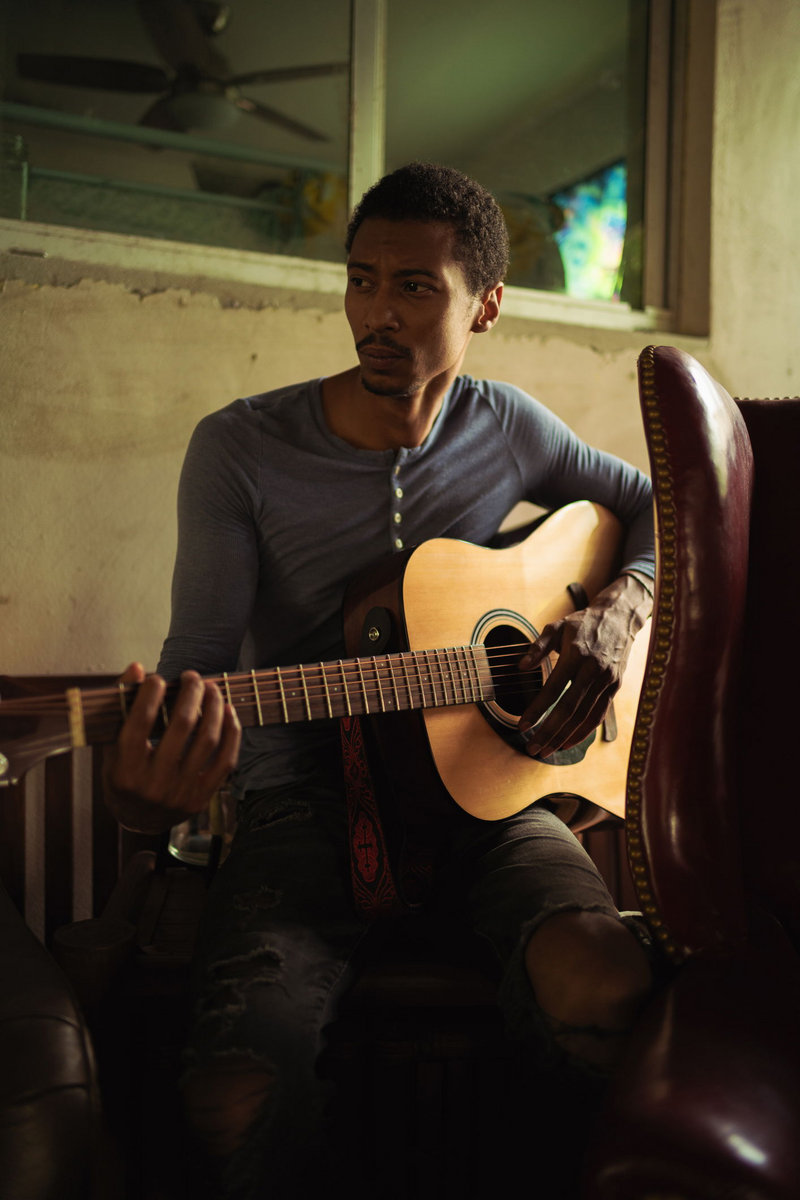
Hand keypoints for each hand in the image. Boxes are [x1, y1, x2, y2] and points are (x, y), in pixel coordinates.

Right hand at [103, 662, 240, 832]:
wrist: (138, 820)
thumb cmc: (124, 775)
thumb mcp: (113, 745)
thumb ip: (122, 707)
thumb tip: (136, 667)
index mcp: (124, 771)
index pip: (140, 722)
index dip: (151, 693)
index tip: (158, 678)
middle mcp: (153, 784)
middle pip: (181, 726)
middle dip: (190, 693)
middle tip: (192, 676)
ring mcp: (180, 793)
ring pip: (207, 740)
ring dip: (213, 707)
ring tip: (211, 688)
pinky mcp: (201, 798)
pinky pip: (225, 761)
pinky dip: (230, 733)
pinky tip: (227, 711)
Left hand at [517, 574, 650, 758]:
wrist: (620, 617)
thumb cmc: (583, 622)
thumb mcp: (556, 626)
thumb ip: (537, 647)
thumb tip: (521, 667)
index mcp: (576, 655)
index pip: (553, 689)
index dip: (537, 710)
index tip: (522, 725)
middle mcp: (593, 670)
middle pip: (569, 709)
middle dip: (549, 732)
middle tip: (532, 748)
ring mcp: (606, 680)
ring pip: (584, 716)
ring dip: (564, 737)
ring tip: (547, 750)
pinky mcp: (615, 687)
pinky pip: (598, 715)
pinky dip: (583, 732)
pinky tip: (568, 742)